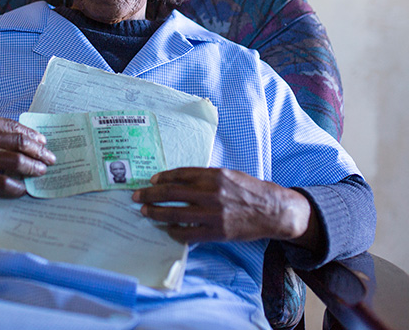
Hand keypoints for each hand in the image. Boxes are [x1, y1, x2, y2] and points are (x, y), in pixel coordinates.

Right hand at [0, 113, 54, 215]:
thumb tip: (15, 136)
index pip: (14, 127)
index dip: (32, 135)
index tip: (43, 141)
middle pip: (20, 143)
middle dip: (39, 152)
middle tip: (50, 158)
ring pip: (16, 162)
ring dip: (33, 168)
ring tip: (41, 172)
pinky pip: (3, 182)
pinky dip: (16, 186)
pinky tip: (22, 189)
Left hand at [132, 167, 318, 247]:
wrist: (272, 211)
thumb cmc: (249, 190)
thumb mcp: (228, 175)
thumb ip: (205, 177)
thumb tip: (179, 180)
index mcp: (214, 175)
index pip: (180, 174)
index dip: (162, 177)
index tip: (151, 180)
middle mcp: (211, 192)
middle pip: (171, 192)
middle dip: (150, 194)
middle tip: (136, 196)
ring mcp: (213, 213)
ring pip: (175, 213)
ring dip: (156, 212)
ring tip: (145, 211)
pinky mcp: (216, 231)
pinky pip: (187, 232)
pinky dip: (173, 230)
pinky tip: (166, 228)